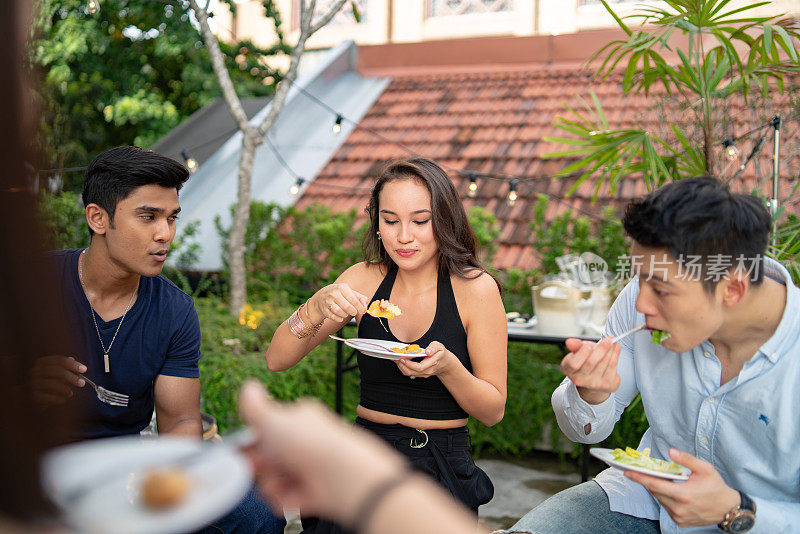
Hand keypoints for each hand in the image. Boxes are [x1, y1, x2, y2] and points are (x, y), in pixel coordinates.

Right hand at [30, 355, 85, 405]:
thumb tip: (72, 358)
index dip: (73, 364)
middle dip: (71, 377)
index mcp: (42, 363)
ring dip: (65, 389)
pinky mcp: (32, 396)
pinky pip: (47, 397)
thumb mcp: (54, 374)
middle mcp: (35, 371)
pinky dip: (57, 399)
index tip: (84, 370)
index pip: (59, 360)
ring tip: (70, 393)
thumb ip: (63, 367)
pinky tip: (63, 399)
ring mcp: (32, 384)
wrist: (27, 397)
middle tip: (82, 383)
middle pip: (56, 371)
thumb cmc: (45, 383)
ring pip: (51, 384)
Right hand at [239, 381, 405, 524]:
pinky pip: (284, 499)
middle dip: (258, 463)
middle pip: (269, 455)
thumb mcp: (273, 417)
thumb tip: (248, 387)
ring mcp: (309, 469)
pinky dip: (282, 498)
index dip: (252, 439)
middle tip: (256, 465)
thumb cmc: (311, 443)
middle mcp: (306, 444)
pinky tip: (289, 492)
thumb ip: (253, 405)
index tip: (241, 447)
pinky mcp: (311, 494)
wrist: (342, 477)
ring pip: (274, 478)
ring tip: (279, 478)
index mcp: (300, 420)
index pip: (270, 428)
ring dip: (269, 482)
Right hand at [309, 283, 368, 323]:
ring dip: (346, 315)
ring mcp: (327, 301)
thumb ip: (359, 298)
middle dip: (353, 311)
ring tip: (346, 313)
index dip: (360, 307)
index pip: (353, 299)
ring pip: (340, 312)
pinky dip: (339, 318)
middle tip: (354, 312)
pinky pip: (334, 317)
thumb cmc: (339, 295)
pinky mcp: (324, 310)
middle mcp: (334, 293)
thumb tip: (365, 305)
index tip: (363, 311)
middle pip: (347, 307)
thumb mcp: (349, 292)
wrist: (321, 297)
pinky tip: (340, 316)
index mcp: (342, 287)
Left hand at [395, 341, 456, 378]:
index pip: (419, 367)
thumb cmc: (441, 353)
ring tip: (395, 358)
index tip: (402, 358)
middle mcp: (427, 371)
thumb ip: (433, 348)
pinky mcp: (420, 374)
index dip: (409, 364)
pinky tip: (400, 361)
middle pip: (412, 372)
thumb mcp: (440, 347)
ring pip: (409, 373)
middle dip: (402, 365)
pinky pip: (410, 373)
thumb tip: (427, 351)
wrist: (445, 363)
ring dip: (401, 367)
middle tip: (395, 357)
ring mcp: (423, 374)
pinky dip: (403, 367)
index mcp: (432, 363)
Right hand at [561, 337, 620, 403]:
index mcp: (568, 369)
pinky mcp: (606, 384)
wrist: (594, 378)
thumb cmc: (585, 362)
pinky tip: (616, 348)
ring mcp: (593, 383)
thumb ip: (575, 346)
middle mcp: (579, 379)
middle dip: (601, 348)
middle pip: (591, 362)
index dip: (583, 353)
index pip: (574, 364)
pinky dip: (616, 354)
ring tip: (613, 342)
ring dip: (611, 350)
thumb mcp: (577, 352)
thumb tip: (570, 342)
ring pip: (604, 363)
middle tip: (608, 339)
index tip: (590, 345)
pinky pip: (613, 366)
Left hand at [625, 448, 740, 526]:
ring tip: (664, 480)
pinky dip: (666, 498)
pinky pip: (666, 507)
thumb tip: (671, 452)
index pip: (655, 485)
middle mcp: (679, 508)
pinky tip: (673, 491)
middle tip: (641, 471)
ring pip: (660, 500)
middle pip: (655, 492)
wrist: (729, 509)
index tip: (627, 472)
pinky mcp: (680, 522)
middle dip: (648, 481)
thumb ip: (686, 459)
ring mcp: (679, 516)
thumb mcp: (705, 469)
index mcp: (683, 494)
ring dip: (659, 490)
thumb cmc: (716, 487)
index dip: (639, 478)